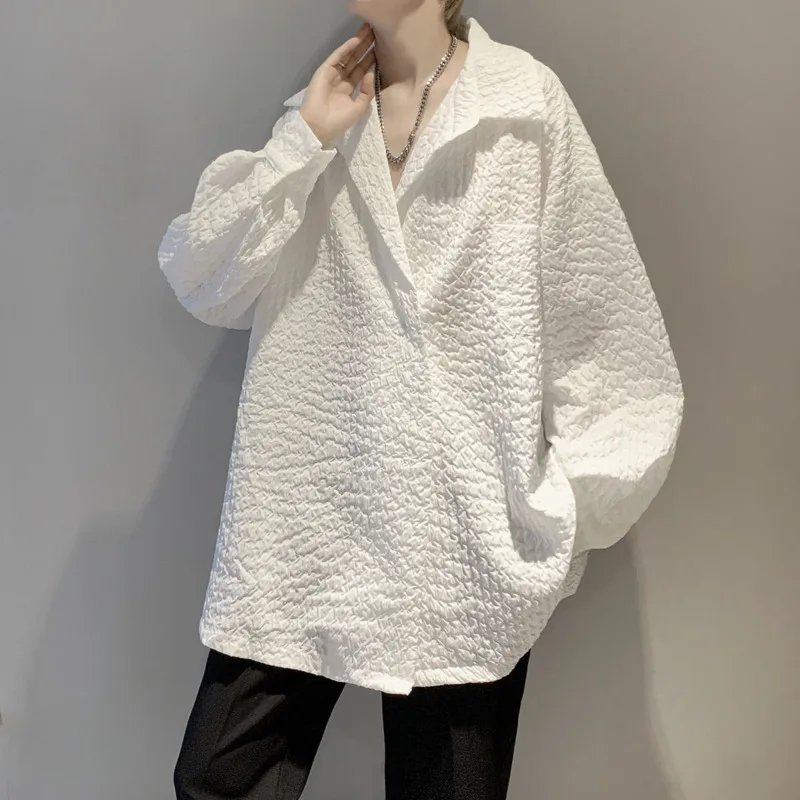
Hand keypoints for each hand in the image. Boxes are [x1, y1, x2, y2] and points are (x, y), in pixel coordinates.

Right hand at [299, 23, 376, 146]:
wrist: (319, 125)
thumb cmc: (339, 120)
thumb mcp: (359, 108)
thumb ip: (367, 91)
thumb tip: (371, 72)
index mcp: (349, 90)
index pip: (361, 71)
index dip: (369, 60)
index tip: (380, 49)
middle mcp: (341, 80)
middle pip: (355, 60)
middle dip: (365, 47)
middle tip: (375, 33)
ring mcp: (333, 74)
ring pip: (347, 55)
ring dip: (357, 43)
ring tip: (368, 30)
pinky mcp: (325, 70)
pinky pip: (337, 57)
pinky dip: (346, 48)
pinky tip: (355, 40)